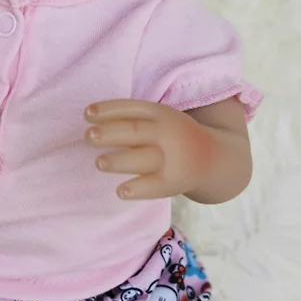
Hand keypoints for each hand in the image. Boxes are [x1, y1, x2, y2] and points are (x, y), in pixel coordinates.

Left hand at [84, 99, 210, 200]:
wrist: (212, 159)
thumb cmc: (171, 137)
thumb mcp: (159, 119)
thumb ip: (132, 120)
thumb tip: (92, 123)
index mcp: (161, 114)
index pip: (133, 109)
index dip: (109, 110)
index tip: (87, 113)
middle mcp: (167, 134)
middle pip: (137, 131)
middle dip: (110, 133)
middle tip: (88, 136)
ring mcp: (171, 159)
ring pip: (144, 158)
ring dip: (119, 160)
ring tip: (99, 162)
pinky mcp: (173, 182)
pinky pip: (155, 186)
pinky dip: (137, 189)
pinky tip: (120, 191)